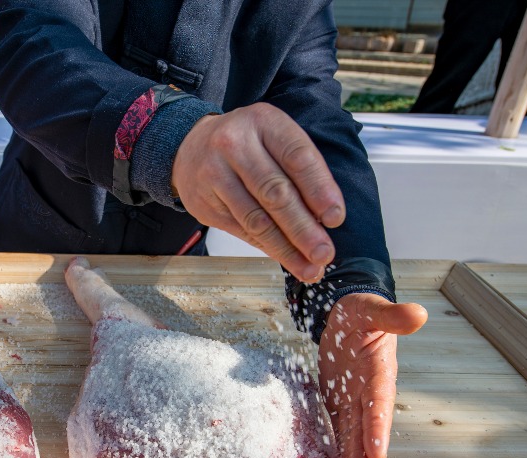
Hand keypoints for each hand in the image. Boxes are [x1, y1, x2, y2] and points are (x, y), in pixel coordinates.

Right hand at [172, 102, 344, 282]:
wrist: (189, 146)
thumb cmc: (245, 143)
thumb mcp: (273, 137)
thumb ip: (299, 168)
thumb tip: (325, 218)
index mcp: (263, 122)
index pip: (297, 157)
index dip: (319, 190)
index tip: (336, 218)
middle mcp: (235, 145)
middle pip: (276, 193)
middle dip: (304, 228)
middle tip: (324, 252)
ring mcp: (215, 175)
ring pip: (257, 219)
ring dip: (286, 247)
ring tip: (309, 266)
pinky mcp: (204, 203)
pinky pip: (241, 230)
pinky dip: (267, 247)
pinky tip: (286, 257)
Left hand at [318, 292, 427, 457]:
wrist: (349, 315)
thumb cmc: (363, 312)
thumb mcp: (373, 308)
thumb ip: (391, 315)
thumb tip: (419, 313)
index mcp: (380, 370)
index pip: (379, 401)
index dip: (378, 426)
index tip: (378, 453)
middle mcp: (369, 390)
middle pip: (366, 425)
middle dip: (363, 453)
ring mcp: (354, 398)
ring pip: (352, 431)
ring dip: (351, 456)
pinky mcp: (338, 400)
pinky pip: (336, 425)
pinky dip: (334, 444)